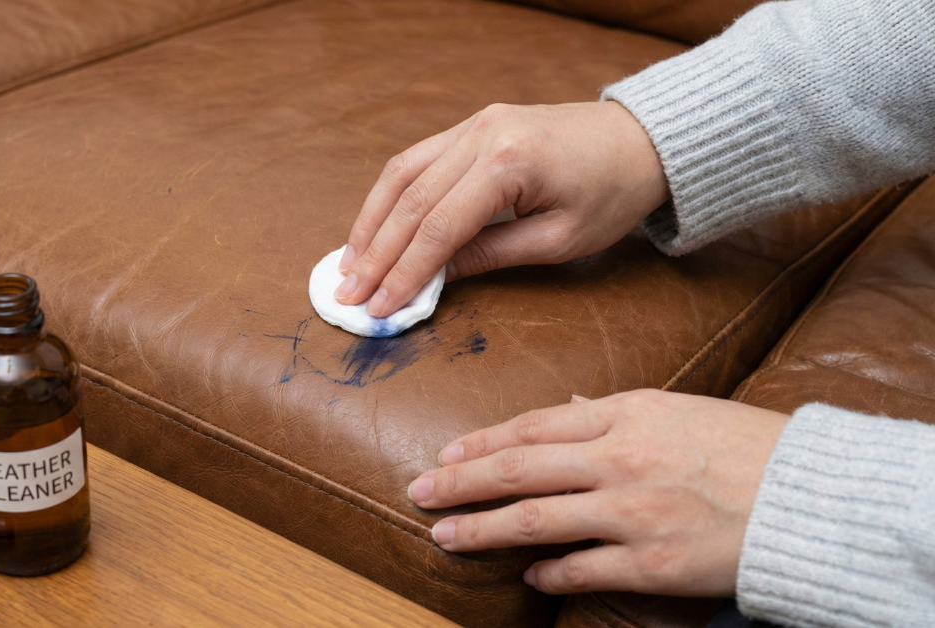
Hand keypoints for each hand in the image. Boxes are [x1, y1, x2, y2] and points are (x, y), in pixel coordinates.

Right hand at [336, 101, 668, 316]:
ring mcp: (474, 122)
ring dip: (371, 222)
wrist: (642, 141)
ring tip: (349, 265)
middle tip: (347, 294)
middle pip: (410, 201)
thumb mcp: (557, 240)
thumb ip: (489, 256)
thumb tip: (431, 280)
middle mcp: (482, 134)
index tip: (378, 308)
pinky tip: (374, 228)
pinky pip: (417, 160)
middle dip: (375, 253)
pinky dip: (390, 197)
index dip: (403, 272)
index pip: (438, 227)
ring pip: (401, 174)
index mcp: (509, 162)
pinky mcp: (473, 124)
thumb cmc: (612, 195)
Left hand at [406, 390, 788, 595]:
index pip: (532, 428)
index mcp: (626, 415)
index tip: (447, 455)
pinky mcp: (650, 563)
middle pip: (516, 470)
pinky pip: (580, 569)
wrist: (809, 497)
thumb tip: (562, 412)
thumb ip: (611, 414)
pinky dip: (548, 572)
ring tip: (446, 536)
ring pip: (533, 520)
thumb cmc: (743, 447)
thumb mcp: (675, 412)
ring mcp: (632, 513)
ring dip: (482, 529)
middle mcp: (619, 460)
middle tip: (421, 493)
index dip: (482, 443)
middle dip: (460, 484)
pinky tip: (528, 574)